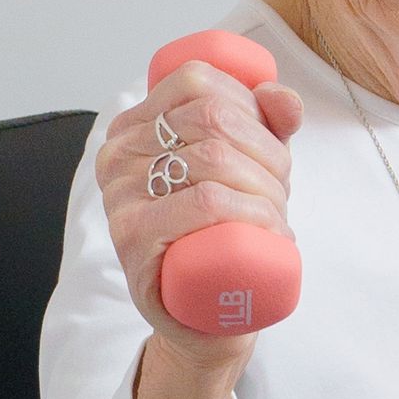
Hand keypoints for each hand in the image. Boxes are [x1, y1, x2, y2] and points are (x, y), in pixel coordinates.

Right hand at [97, 60, 303, 379]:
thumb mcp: (248, 167)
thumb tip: (279, 96)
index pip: (197, 81)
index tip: (272, 147)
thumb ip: (267, 121)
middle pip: (214, 121)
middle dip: (267, 154)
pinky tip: (272, 230)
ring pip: (214, 160)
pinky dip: (252, 212)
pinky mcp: (133, 238)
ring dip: (267, 188)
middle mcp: (116, 155)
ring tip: (278, 219)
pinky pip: (205, 203)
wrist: (203, 317)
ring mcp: (120, 197)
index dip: (250, 106)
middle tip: (281, 193)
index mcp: (134, 126)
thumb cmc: (221, 236)